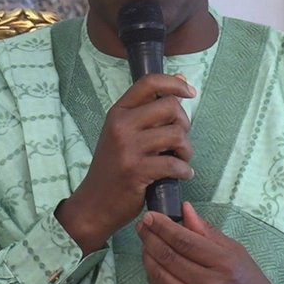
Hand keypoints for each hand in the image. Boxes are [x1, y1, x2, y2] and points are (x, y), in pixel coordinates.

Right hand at [56, 73, 195, 253]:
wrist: (94, 204)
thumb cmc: (113, 167)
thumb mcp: (123, 133)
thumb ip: (149, 109)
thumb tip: (180, 80)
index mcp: (118, 112)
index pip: (149, 82)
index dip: (174, 83)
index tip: (189, 92)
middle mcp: (121, 125)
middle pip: (170, 107)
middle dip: (184, 123)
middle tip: (179, 140)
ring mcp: (128, 148)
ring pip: (176, 135)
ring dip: (186, 150)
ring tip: (181, 159)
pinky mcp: (136, 171)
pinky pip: (174, 163)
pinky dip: (185, 170)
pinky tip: (182, 174)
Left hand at [136, 202, 283, 283]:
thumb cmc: (249, 282)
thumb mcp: (235, 250)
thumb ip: (206, 231)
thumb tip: (185, 209)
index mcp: (223, 263)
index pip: (184, 241)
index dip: (163, 226)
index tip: (150, 216)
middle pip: (168, 257)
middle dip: (150, 238)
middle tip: (142, 225)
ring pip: (160, 276)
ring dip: (147, 257)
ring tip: (145, 243)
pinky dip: (152, 278)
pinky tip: (151, 265)